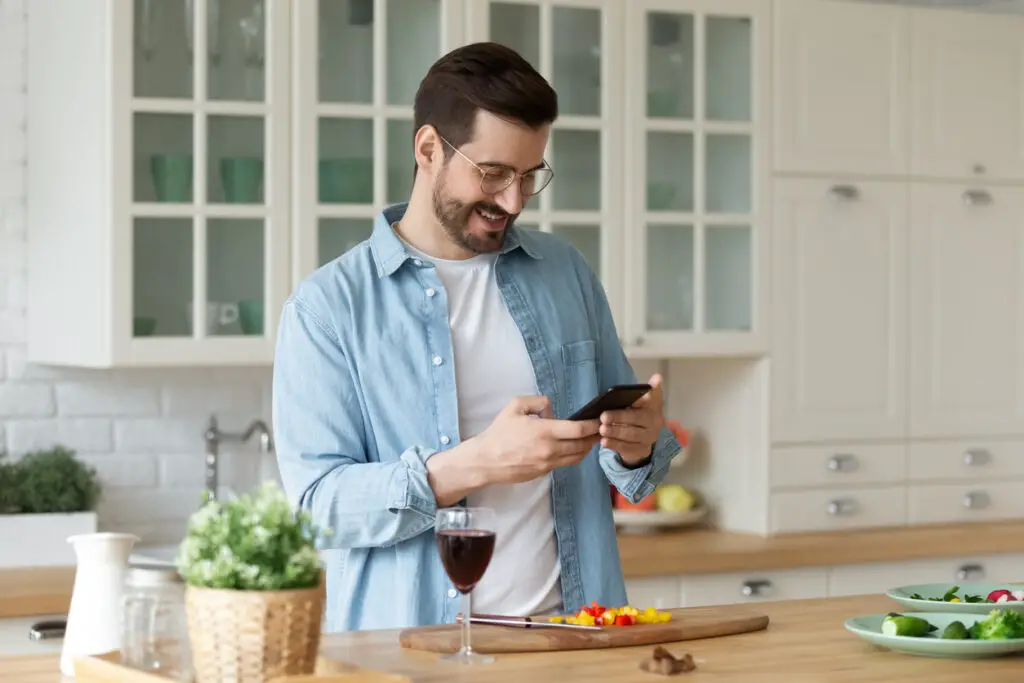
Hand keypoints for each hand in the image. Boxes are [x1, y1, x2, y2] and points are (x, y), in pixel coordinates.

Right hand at [473, 395, 601, 484]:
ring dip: (587, 448)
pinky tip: (573, 448)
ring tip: (591, 439)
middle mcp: (550, 449)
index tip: (600, 419)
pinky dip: (573, 455)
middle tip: (602, 429)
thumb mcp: (515, 406)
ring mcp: (548, 463)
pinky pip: (565, 463)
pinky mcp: (544, 472)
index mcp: (545, 431)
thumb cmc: (499, 432)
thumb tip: (552, 412)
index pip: (579, 430)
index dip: (593, 425)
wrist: (486, 460)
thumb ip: (538, 402)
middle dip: (595, 437)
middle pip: (583, 445)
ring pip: (577, 457)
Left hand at [598, 374, 665, 465]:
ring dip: (615, 432)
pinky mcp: (639, 451)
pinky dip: (614, 445)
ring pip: (631, 436)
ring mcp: (647, 440)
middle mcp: (654, 426)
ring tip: (602, 429)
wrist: (643, 439)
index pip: (647, 404)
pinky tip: (604, 442)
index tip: (630, 399)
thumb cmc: (639, 415)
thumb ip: (649, 391)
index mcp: (654, 411)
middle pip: (636, 420)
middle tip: (603, 417)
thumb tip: (658, 377)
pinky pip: (626, 448)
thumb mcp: (645, 403)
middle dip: (619, 418)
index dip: (639, 402)